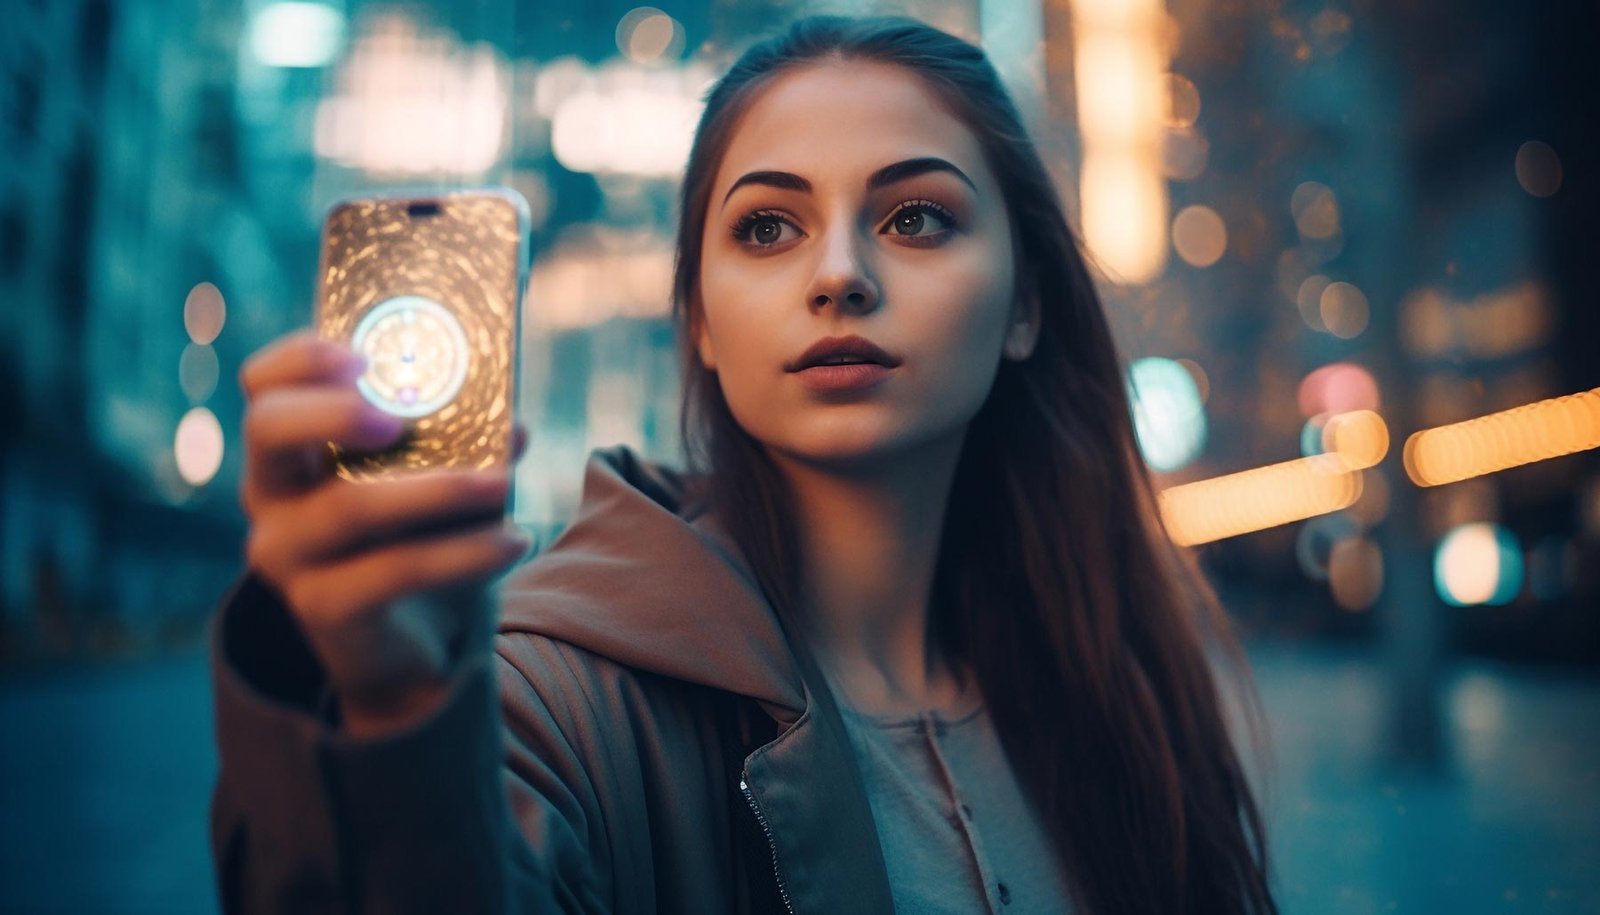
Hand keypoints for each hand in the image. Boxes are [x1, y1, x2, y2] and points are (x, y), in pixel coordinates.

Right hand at [238, 329, 531, 735]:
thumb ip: (464, 444)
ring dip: (439, 489)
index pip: (264, 386)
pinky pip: (394, 570)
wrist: (420, 644)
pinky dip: (464, 553)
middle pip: (269, 430)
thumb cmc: (424, 538)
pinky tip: (513, 542)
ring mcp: (287, 554)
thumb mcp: (438, 481)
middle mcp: (270, 494)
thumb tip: (514, 424)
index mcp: (291, 448)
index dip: (301, 359)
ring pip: (350, 506)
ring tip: (505, 484)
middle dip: (335, 411)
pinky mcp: (321, 607)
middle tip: (401, 417)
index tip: (362, 355)